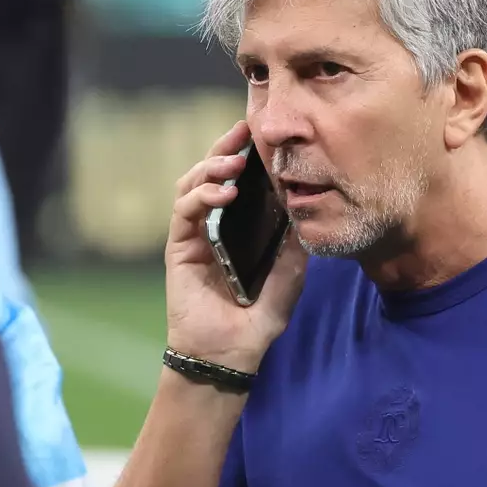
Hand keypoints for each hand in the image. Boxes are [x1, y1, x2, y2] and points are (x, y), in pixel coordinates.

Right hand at [164, 121, 307, 372]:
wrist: (228, 354)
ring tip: (233, 162)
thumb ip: (294, 248)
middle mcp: (215, 227)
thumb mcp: (289, 280)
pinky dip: (201, 195)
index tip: (260, 135)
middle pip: (212, 175)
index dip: (246, 157)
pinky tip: (222, 193)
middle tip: (242, 132)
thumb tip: (306, 212)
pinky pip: (184, 212)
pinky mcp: (180, 248)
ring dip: (211, 167)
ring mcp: (194, 236)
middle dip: (225, 149)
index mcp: (240, 230)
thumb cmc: (257, 322)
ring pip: (192, 185)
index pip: (239, 183)